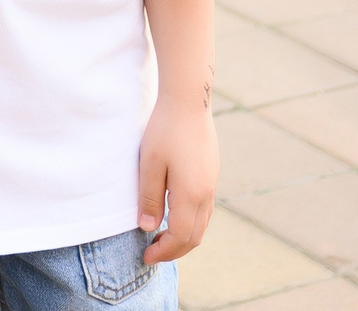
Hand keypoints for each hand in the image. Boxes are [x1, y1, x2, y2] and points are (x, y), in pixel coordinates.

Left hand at [137, 93, 216, 263]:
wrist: (188, 101)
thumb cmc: (165, 129)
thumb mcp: (149, 164)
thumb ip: (149, 198)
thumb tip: (148, 228)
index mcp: (192, 194)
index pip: (181, 237)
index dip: (164, 251)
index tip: (145, 256)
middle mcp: (207, 193)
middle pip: (195, 236)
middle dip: (174, 250)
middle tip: (151, 253)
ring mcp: (212, 184)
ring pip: (202, 224)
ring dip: (183, 237)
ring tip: (160, 238)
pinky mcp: (211, 174)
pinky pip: (204, 210)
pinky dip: (190, 222)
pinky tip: (173, 216)